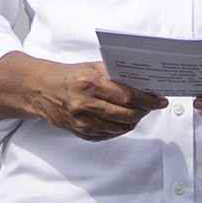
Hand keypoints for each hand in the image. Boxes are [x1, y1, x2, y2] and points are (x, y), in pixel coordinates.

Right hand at [0, 51, 167, 141]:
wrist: (41, 90)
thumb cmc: (69, 76)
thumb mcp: (91, 67)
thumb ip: (115, 75)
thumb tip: (142, 82)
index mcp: (88, 84)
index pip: (127, 96)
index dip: (148, 100)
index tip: (160, 101)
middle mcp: (84, 104)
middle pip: (126, 114)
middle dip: (144, 111)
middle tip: (152, 106)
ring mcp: (82, 122)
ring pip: (119, 127)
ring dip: (133, 120)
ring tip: (138, 112)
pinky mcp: (80, 133)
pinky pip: (108, 134)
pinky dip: (120, 128)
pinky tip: (123, 119)